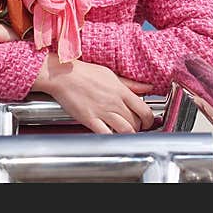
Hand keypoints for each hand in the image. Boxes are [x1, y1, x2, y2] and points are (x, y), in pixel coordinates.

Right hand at [31, 55, 153, 133]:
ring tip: (125, 133)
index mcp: (120, 90)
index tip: (148, 123)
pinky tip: (112, 137)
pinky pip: (106, 134)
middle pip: (136, 122)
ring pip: (125, 130)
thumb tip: (148, 87)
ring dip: (128, 134)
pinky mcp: (90, 119)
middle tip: (135, 128)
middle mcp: (114, 102)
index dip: (149, 120)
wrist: (63, 75)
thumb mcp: (111, 75)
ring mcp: (102, 111)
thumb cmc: (85, 73)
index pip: (144, 109)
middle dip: (139, 128)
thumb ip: (131, 84)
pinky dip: (113, 139)